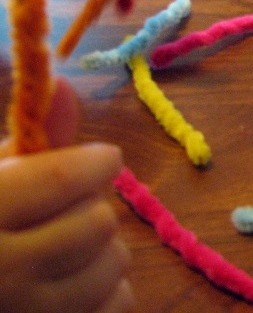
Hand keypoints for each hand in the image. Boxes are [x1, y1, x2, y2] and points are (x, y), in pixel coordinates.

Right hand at [0, 79, 133, 311]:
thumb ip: (31, 140)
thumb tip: (65, 85)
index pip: (65, 180)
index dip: (98, 163)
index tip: (102, 161)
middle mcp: (2, 273)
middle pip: (98, 222)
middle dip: (91, 208)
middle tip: (66, 212)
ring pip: (114, 265)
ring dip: (103, 251)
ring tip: (66, 250)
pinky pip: (117, 304)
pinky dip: (108, 292)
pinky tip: (74, 284)